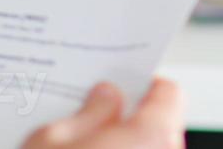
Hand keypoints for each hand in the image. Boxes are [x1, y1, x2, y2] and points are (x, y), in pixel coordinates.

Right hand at [23, 80, 183, 148]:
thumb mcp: (53, 140)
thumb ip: (87, 112)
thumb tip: (104, 96)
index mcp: (152, 136)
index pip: (169, 94)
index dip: (143, 83)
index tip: (121, 81)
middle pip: (160, 125)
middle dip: (129, 117)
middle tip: (94, 113)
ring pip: (149, 148)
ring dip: (123, 143)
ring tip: (82, 141)